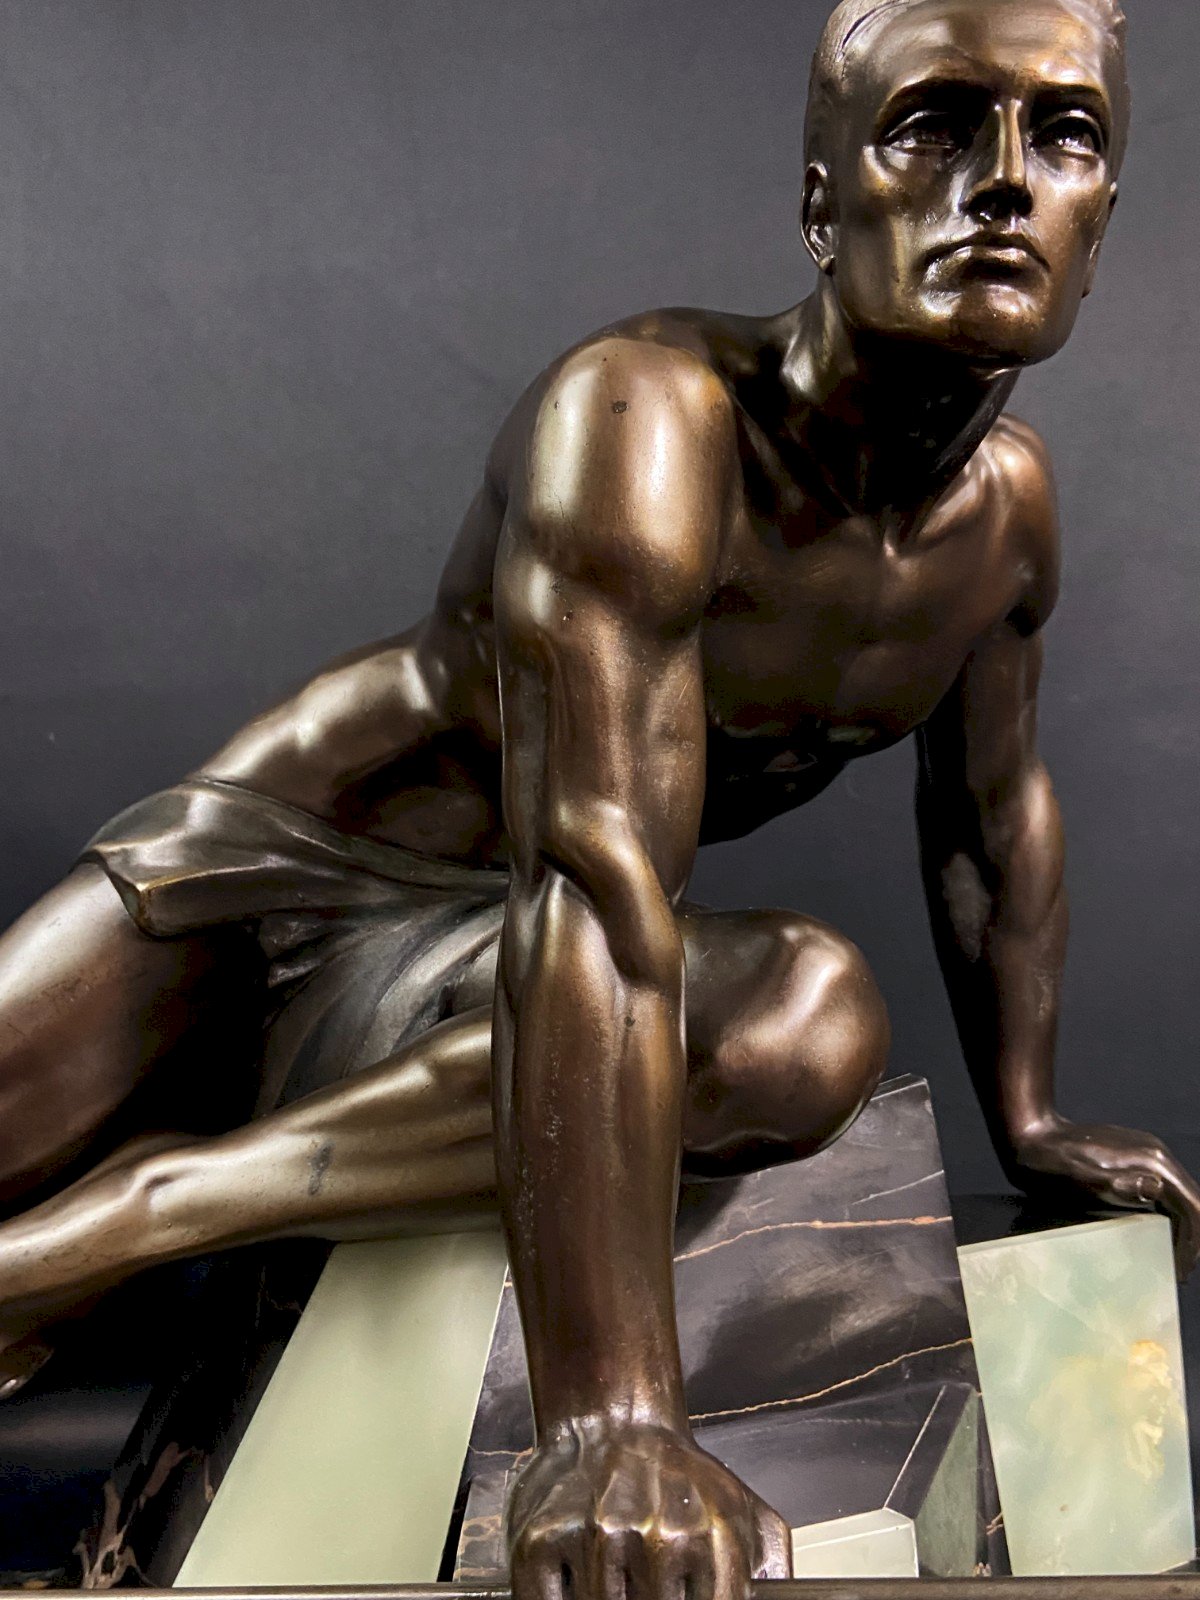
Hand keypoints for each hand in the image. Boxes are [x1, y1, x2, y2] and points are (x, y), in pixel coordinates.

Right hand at [507, 1418, 790, 1599]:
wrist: (614, 1418)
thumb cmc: (678, 1474)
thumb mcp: (743, 1509)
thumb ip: (768, 1564)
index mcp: (713, 1535)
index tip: (682, 1599)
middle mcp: (659, 1536)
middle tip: (648, 1584)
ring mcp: (599, 1538)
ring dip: (612, 1599)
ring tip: (620, 1579)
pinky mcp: (543, 1539)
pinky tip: (581, 1581)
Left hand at [1011, 1118, 1199, 1278]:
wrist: (1028, 1133)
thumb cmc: (1050, 1164)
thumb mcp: (1081, 1181)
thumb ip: (1117, 1186)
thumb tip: (1155, 1188)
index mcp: (1150, 1162)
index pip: (1190, 1207)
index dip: (1191, 1243)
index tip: (1179, 1272)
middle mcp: (1155, 1154)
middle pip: (1190, 1201)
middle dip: (1190, 1238)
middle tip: (1178, 1272)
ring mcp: (1144, 1152)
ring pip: (1177, 1196)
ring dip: (1180, 1227)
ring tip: (1170, 1258)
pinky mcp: (1132, 1156)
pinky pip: (1161, 1189)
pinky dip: (1166, 1213)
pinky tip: (1154, 1230)